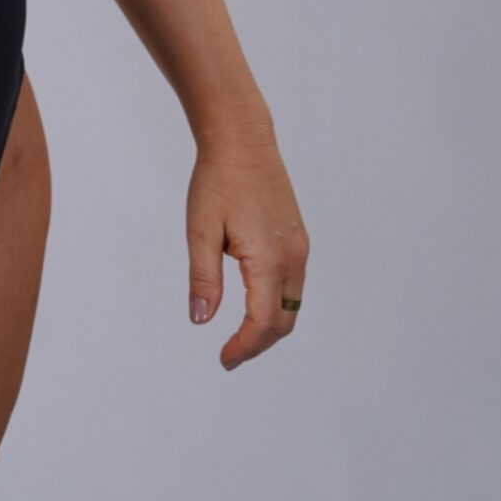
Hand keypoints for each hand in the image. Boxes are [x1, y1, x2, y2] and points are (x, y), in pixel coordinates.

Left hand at [185, 122, 308, 370]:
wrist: (243, 141)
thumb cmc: (218, 181)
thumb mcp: (201, 231)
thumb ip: (203, 279)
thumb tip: (201, 320)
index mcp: (269, 259)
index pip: (262, 322)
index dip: (244, 347)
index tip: (223, 360)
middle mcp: (293, 258)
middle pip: (284, 321)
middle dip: (258, 344)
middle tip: (230, 356)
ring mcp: (299, 248)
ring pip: (292, 305)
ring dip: (269, 327)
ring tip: (240, 338)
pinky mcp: (298, 239)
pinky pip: (292, 285)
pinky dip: (276, 305)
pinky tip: (253, 306)